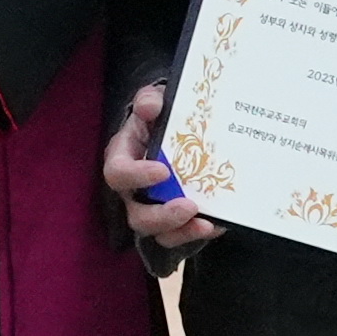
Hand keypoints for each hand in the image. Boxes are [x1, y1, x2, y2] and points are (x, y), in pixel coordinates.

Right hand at [99, 82, 217, 254]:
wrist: (178, 128)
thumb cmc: (160, 116)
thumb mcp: (155, 102)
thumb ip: (150, 100)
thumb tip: (150, 107)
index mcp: (122, 158)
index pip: (117, 173)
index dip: (137, 176)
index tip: (163, 171)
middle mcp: (132, 190)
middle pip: (136, 215)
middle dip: (162, 216)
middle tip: (189, 206)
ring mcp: (152, 208)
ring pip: (158, 233)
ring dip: (181, 232)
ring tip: (205, 224)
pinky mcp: (173, 220)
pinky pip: (181, 235)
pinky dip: (199, 232)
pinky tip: (219, 223)